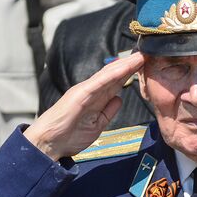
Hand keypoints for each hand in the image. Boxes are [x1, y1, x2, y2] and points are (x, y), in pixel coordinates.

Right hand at [24, 53, 142, 159]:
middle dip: (131, 65)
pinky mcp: (80, 94)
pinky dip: (113, 74)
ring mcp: (85, 90)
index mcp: (95, 98)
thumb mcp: (97, 124)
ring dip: (125, 65)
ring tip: (141, 56)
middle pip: (115, 75)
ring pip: (109, 75)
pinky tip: (125, 68)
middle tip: (148, 54)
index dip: (130, 73)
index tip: (145, 66)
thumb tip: (119, 98)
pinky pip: (100, 82)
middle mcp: (91, 91)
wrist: (49, 142)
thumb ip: (108, 111)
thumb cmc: (69, 135)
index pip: (116, 82)